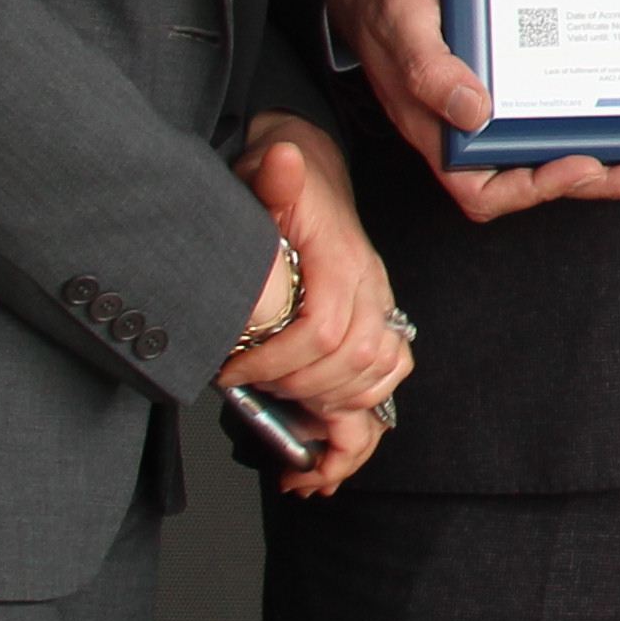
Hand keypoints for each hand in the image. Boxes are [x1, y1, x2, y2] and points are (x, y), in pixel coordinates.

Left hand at [220, 118, 408, 492]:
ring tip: (288, 423)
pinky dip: (357, 426)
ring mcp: (378, 308)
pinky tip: (317, 461)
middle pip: (359, 361)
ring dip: (335, 409)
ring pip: (382, 374)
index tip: (232, 370)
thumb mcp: (267, 172)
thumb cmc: (280, 181)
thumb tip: (281, 159)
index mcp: (344, 261)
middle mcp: (371, 288)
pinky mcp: (373, 326)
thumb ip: (276, 175)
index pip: (325, 328)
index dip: (278, 360)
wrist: (307, 168)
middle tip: (254, 391)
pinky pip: (386, 382)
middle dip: (302, 390)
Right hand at [327, 0, 619, 220]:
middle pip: (533, 176)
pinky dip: (589, 117)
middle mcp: (470, 129)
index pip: (485, 189)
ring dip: (603, 157)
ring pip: (550, 149)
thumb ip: (429, 71)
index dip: (535, 188)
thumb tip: (473, 112)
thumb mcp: (402, 26)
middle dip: (595, 181)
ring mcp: (493, 107)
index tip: (581, 167)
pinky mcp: (512, 81)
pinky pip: (554, 109)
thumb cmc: (382, 1)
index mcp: (438, 132)